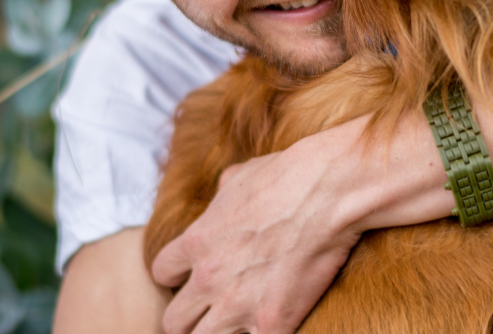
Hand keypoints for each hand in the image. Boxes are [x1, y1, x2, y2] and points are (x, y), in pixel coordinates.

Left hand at [150, 143, 361, 333]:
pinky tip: (277, 321)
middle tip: (220, 305)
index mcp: (197, 241)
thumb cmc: (291, 176)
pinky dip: (262, 333)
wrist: (330, 192)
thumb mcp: (242, 175)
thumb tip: (222, 194)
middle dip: (194, 315)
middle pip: (174, 321)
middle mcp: (208, 278)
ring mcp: (236, 306)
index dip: (181, 276)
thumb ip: (222, 194)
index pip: (162, 273)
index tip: (201, 274)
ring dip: (222, 331)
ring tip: (246, 318)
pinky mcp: (270, 325)